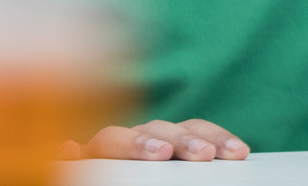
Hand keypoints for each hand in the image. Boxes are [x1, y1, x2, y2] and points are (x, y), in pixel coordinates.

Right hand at [62, 119, 249, 161]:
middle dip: (182, 139)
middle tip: (204, 154)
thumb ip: (195, 160)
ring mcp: (102, 152)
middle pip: (156, 128)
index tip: (239, 152)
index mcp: (162, 141)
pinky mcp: (77, 162)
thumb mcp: (176, 171)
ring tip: (157, 153)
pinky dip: (68, 152)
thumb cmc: (154, 176)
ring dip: (135, 143)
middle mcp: (133, 140)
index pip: (190, 129)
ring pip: (114, 137)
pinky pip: (70, 155)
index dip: (215, 135)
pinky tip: (67, 152)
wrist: (125, 178)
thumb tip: (239, 153)